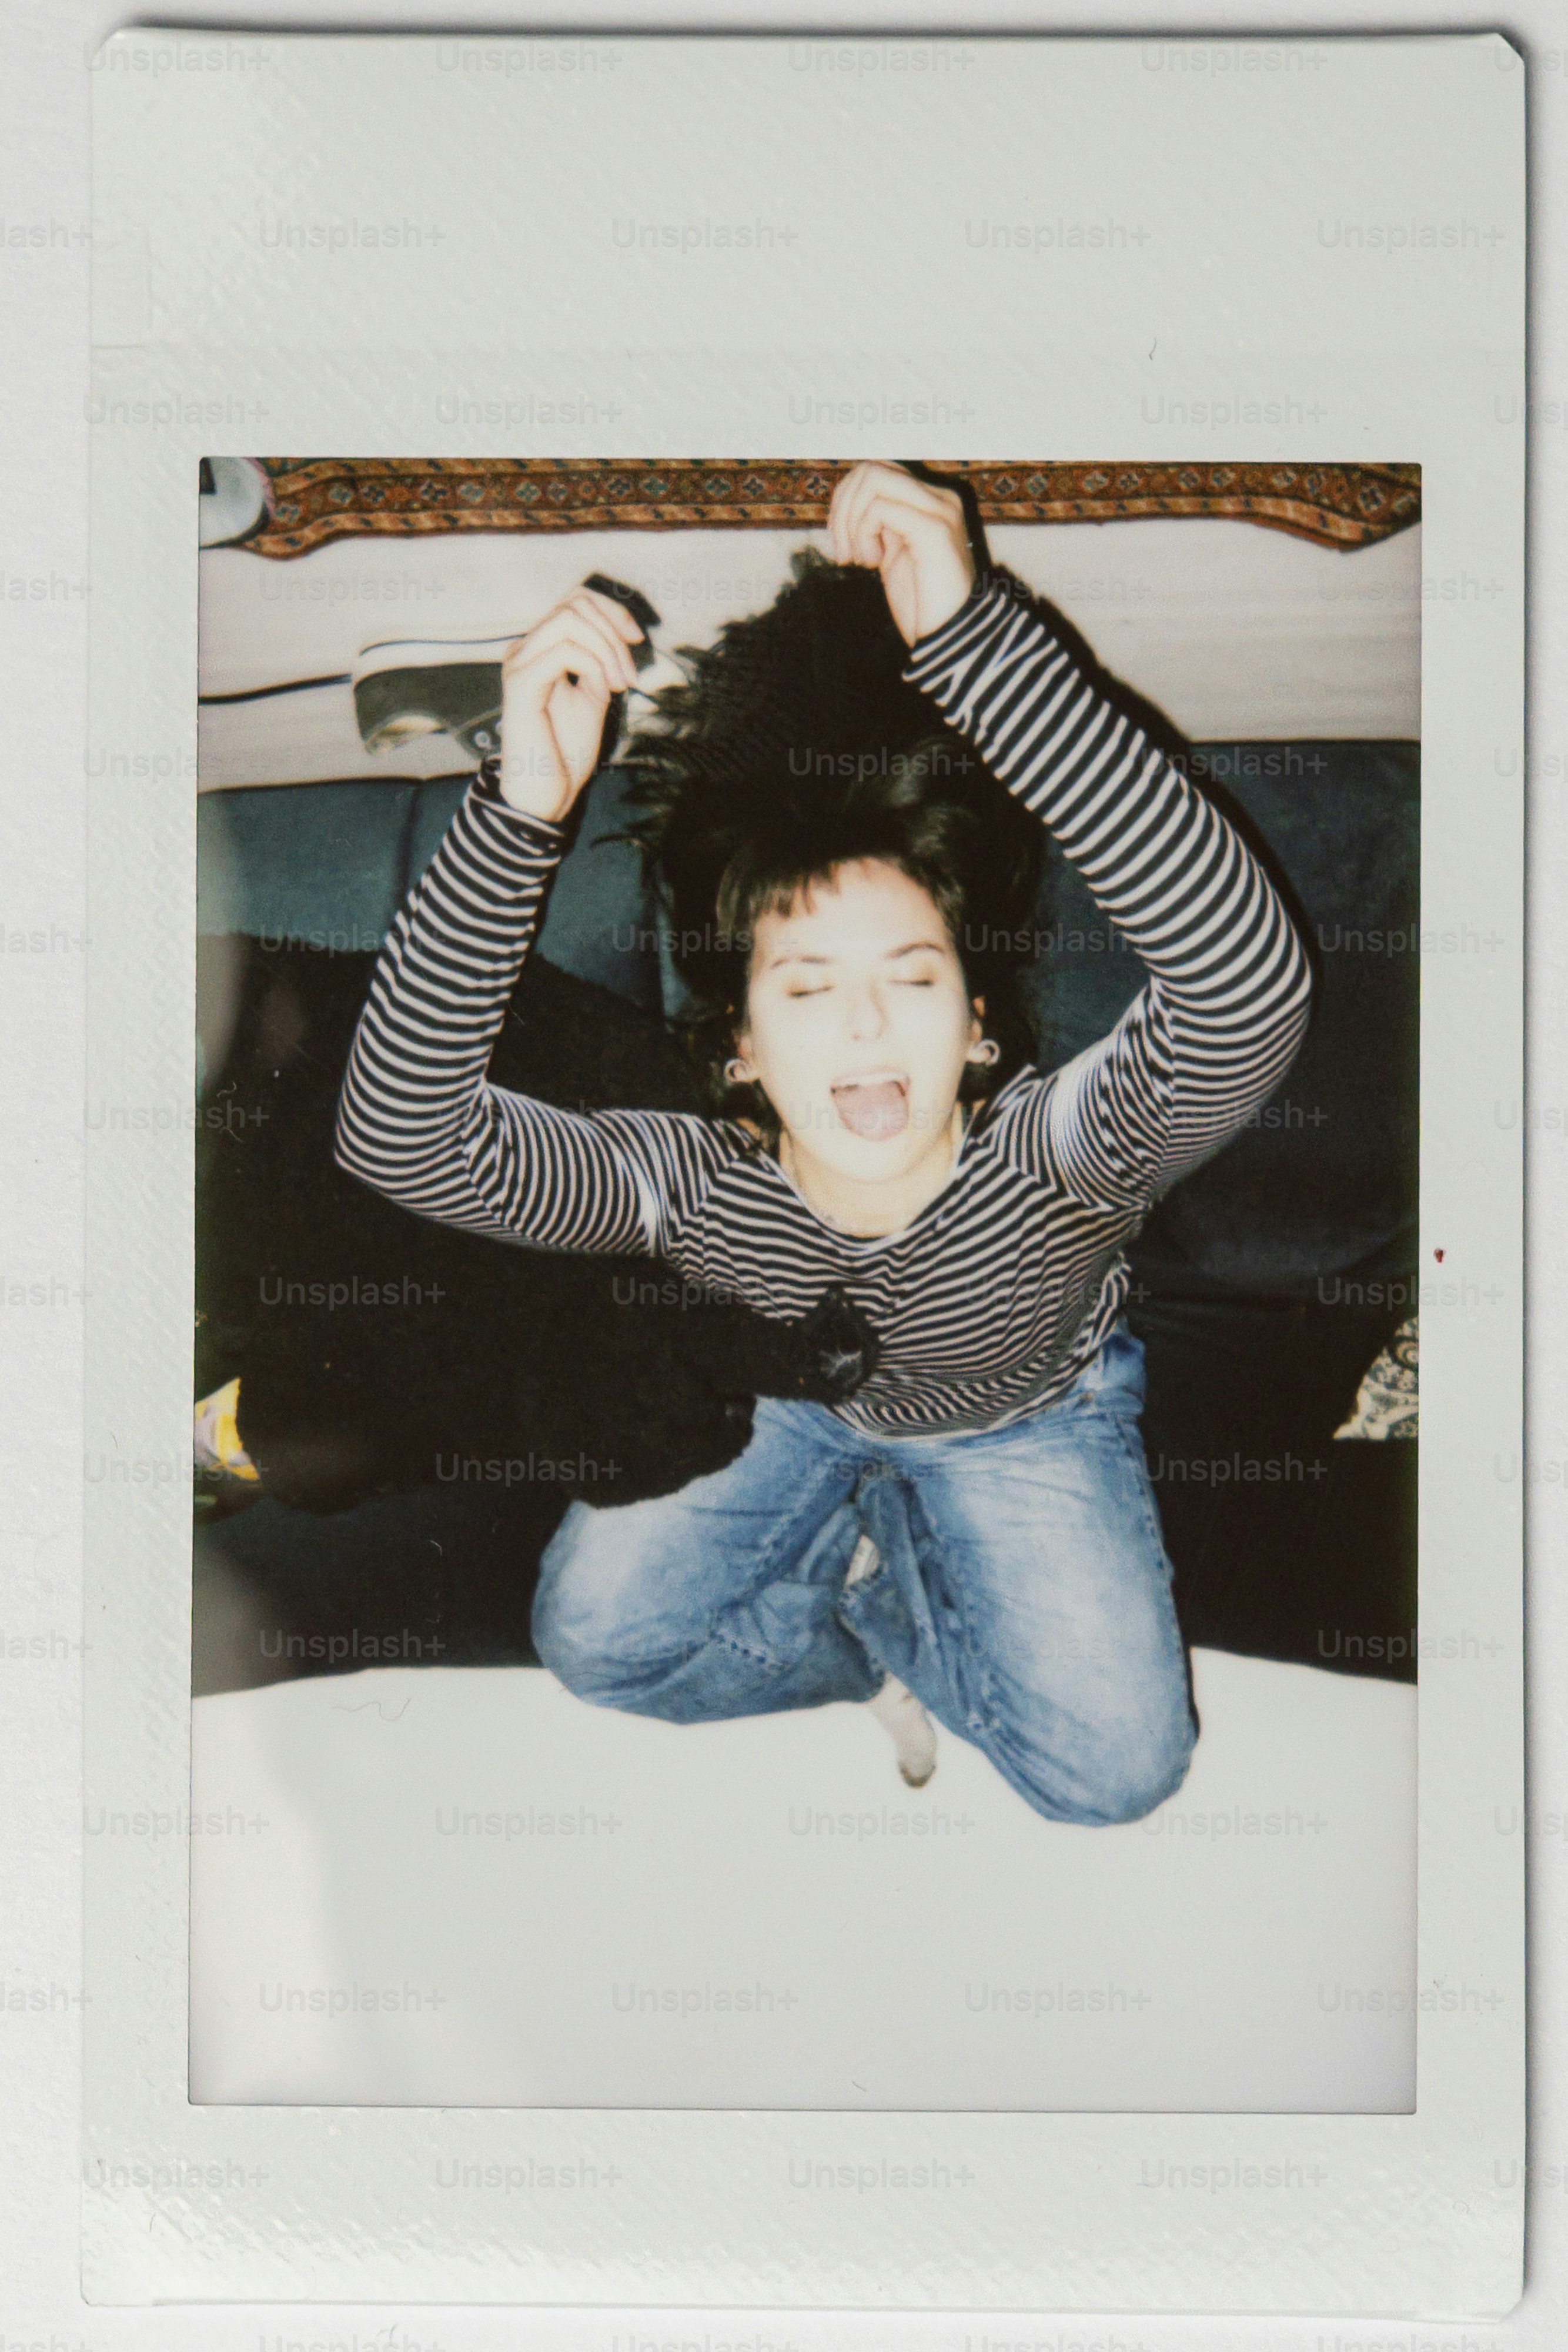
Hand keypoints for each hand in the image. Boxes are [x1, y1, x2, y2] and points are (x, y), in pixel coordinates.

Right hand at [496, 586, 644, 822]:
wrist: (547, 792)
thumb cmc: (565, 750)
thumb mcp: (593, 694)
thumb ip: (600, 661)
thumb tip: (617, 634)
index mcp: (539, 649)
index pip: (574, 601)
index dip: (612, 611)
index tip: (637, 639)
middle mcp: (524, 649)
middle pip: (574, 603)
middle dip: (614, 630)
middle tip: (630, 674)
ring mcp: (519, 663)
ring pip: (570, 619)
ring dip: (607, 648)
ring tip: (621, 683)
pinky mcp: (521, 683)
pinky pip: (565, 651)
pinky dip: (594, 665)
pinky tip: (604, 690)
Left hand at [826, 462, 975, 646]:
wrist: (950, 638)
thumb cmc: (920, 604)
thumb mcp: (891, 554)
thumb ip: (876, 524)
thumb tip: (845, 502)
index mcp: (930, 502)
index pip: (878, 471)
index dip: (847, 499)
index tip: (843, 542)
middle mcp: (940, 498)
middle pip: (871, 468)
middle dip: (843, 507)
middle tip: (844, 551)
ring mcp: (940, 510)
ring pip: (872, 480)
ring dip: (851, 521)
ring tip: (860, 558)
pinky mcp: (934, 529)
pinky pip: (878, 508)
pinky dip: (862, 533)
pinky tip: (872, 563)